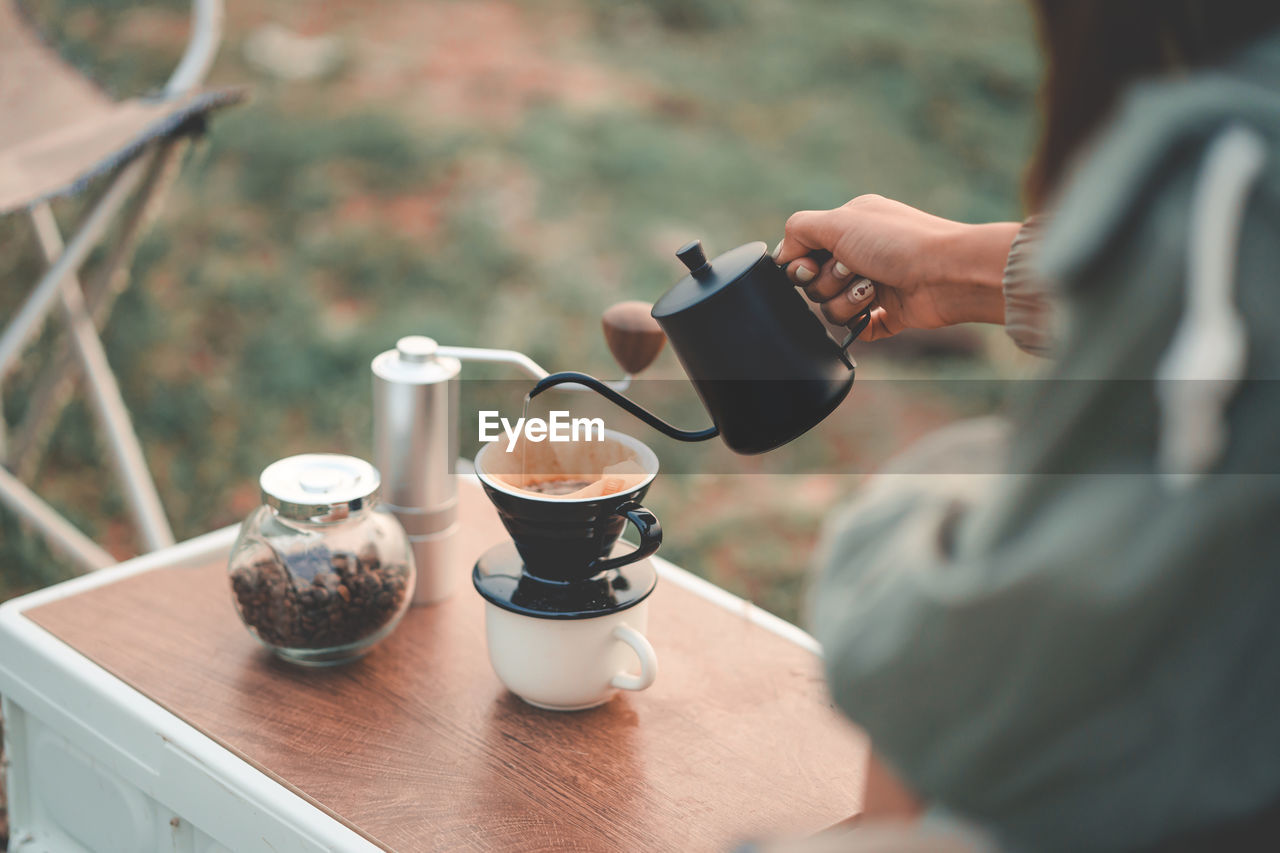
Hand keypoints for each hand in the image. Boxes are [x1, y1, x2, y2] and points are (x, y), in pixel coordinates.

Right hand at [773, 195, 1019, 340]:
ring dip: (846, 302)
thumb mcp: (839, 221)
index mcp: (849, 226)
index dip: (800, 264)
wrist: (946, 273)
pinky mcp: (889, 313)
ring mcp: (874, 284)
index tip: (811, 264)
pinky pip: (858, 329)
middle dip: (827, 282)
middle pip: (813, 283)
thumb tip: (782, 255)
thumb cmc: (897, 242)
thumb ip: (799, 229)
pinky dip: (863, 324)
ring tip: (872, 289)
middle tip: (852, 269)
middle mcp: (860, 253)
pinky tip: (877, 311)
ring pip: (831, 309)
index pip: (803, 250)